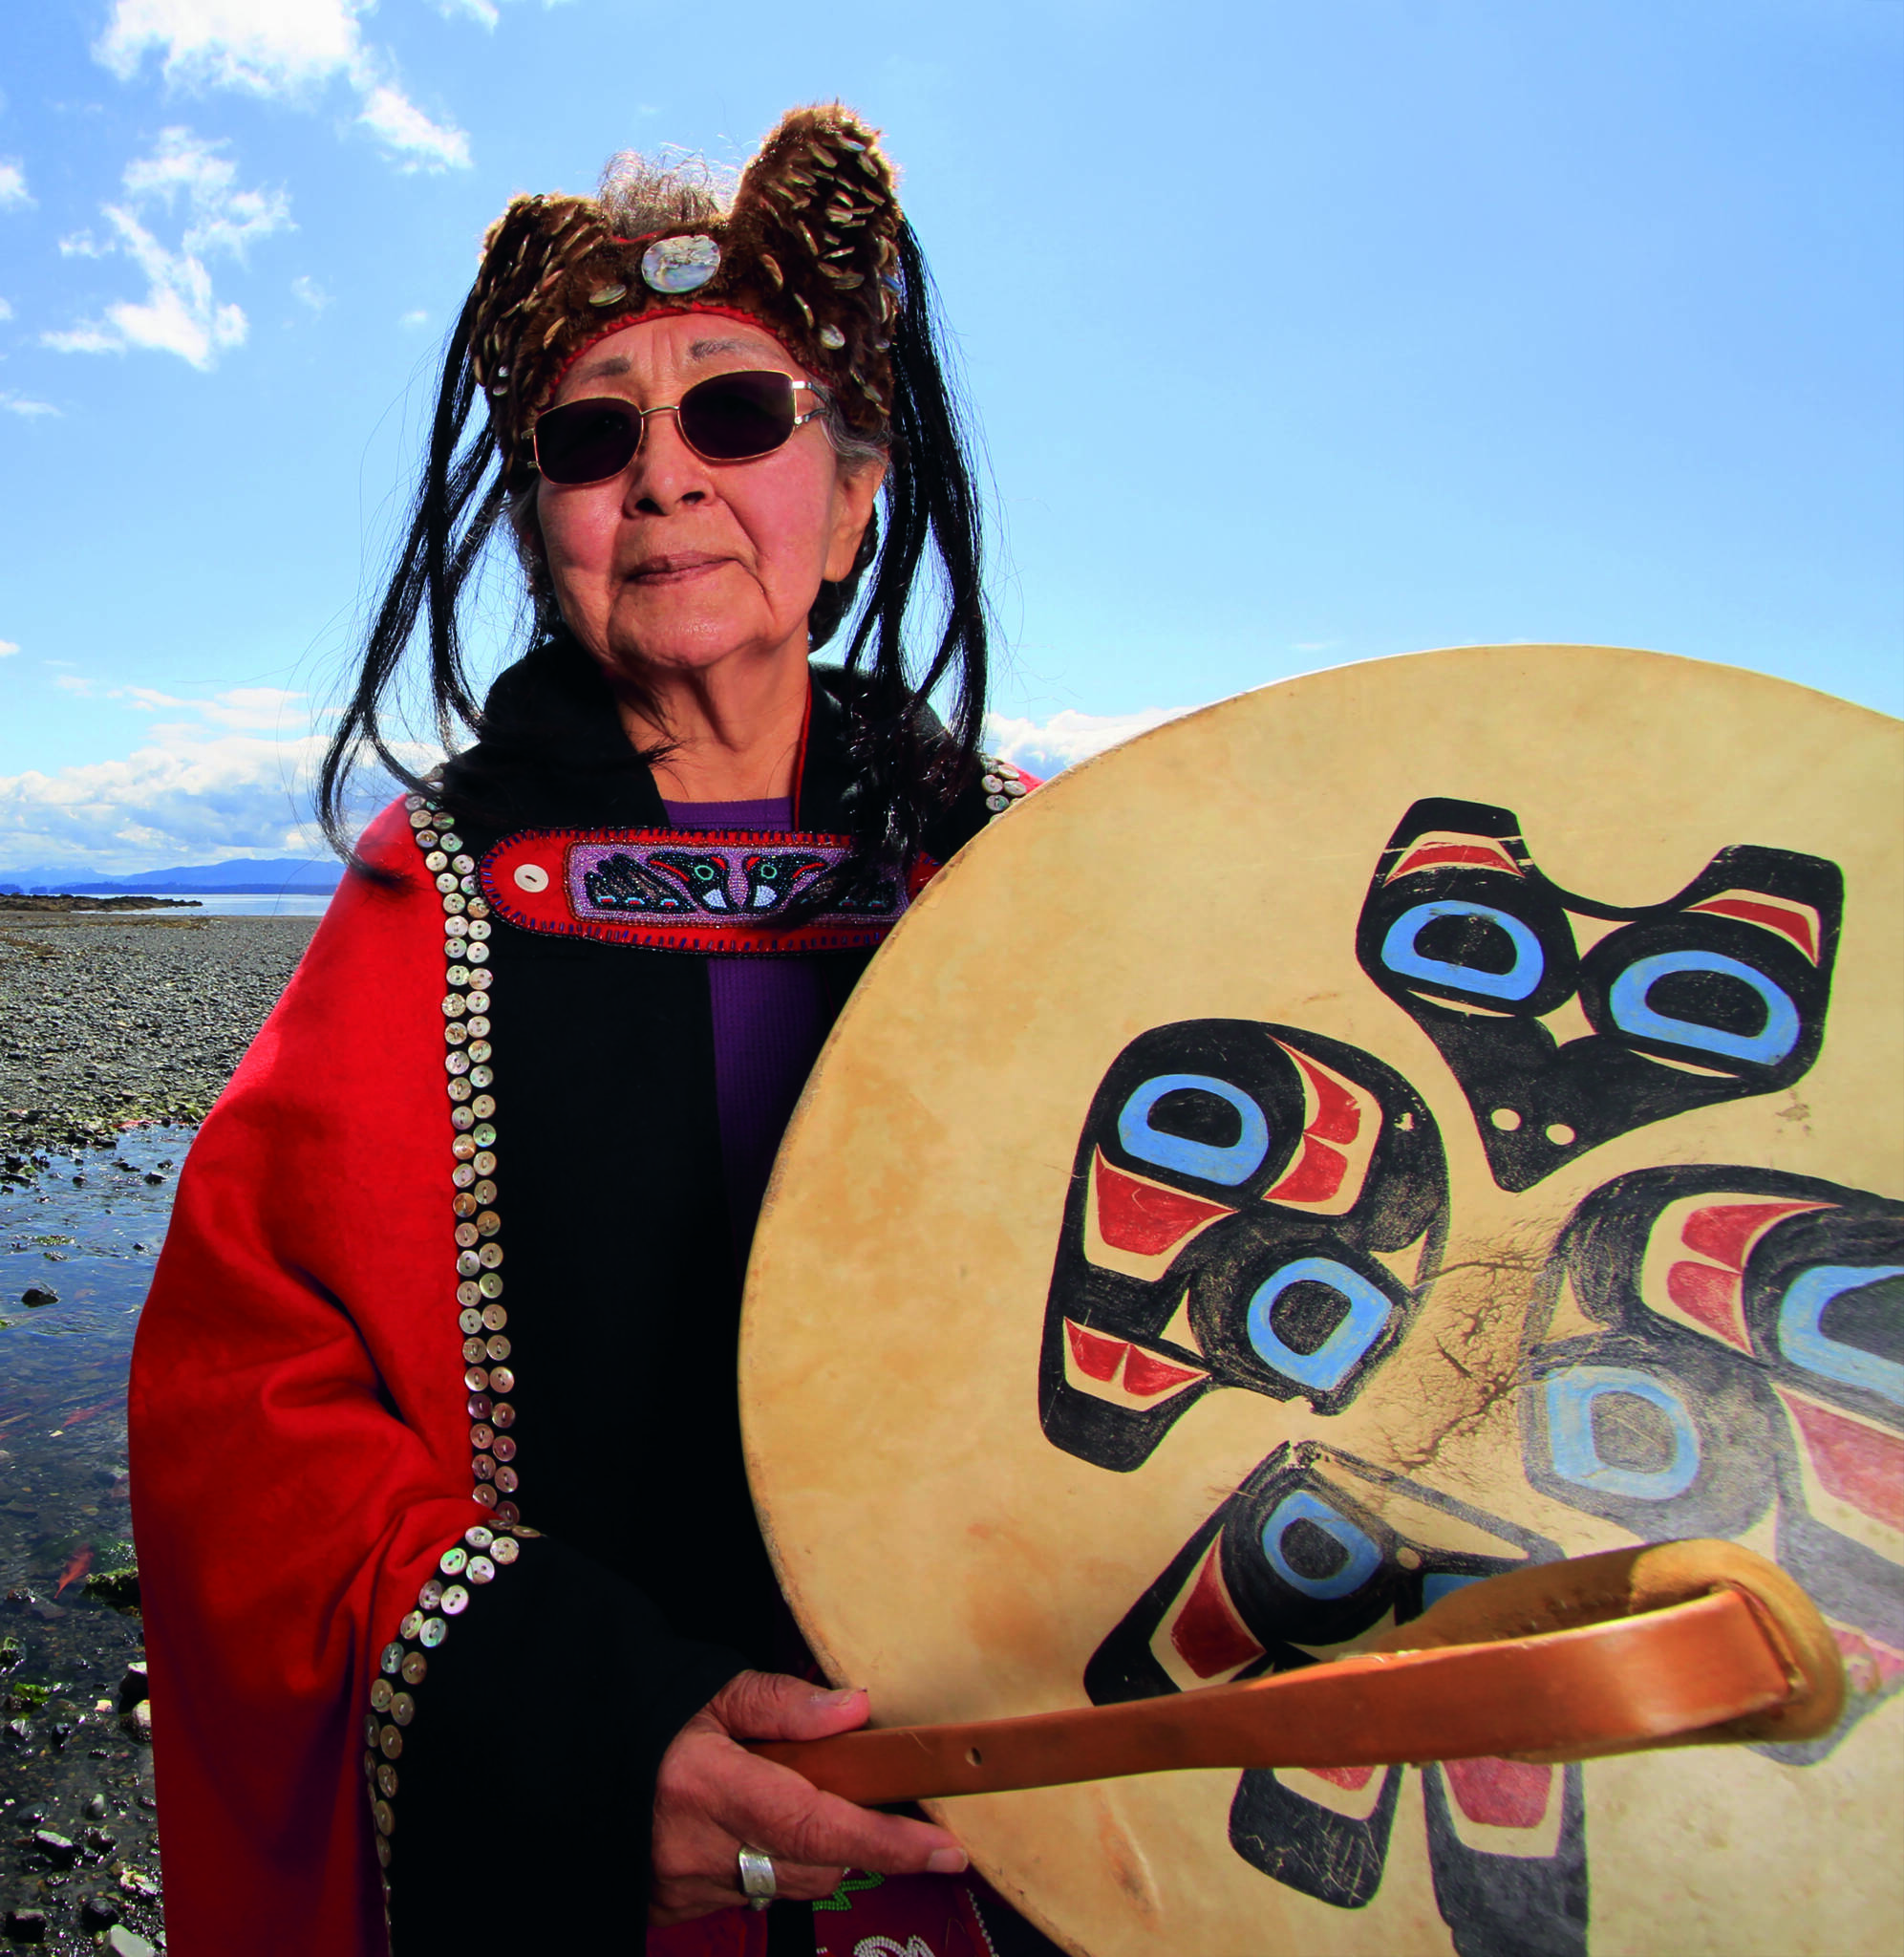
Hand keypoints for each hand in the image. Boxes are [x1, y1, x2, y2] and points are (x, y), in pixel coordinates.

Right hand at [650, 1670, 967, 1923]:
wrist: (572, 1754)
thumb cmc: (645, 1716)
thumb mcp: (712, 1692)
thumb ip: (784, 1704)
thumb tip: (855, 1709)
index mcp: (709, 1787)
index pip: (818, 1826)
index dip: (887, 1844)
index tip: (944, 1851)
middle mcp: (697, 1850)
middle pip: (814, 1866)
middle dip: (853, 1840)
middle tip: (868, 1797)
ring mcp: (683, 1888)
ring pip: (785, 1886)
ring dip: (809, 1852)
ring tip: (791, 1797)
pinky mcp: (672, 1908)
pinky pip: (747, 1895)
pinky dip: (764, 1864)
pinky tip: (748, 1826)